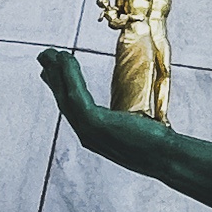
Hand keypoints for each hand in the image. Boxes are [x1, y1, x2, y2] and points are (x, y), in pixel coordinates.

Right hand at [37, 48, 168, 170]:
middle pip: (64, 101)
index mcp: (96, 137)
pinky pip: (77, 94)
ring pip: (66, 96)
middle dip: (53, 78)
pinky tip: (67, 58)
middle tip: (45, 57)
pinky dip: (70, 75)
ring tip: (51, 54)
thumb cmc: (159, 146)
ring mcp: (89, 131)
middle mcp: (88, 136)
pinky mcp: (96, 123)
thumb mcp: (136, 131)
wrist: (167, 157)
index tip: (53, 72)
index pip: (73, 109)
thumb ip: (126, 121)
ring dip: (57, 72)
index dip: (61, 89)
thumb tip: (133, 111)